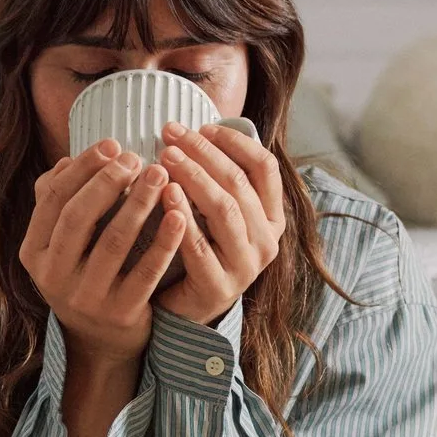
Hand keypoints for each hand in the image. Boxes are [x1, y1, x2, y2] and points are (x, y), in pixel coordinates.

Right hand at [18, 138, 188, 368]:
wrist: (100, 341)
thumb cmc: (84, 274)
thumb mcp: (62, 244)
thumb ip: (59, 202)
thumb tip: (69, 160)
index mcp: (35, 252)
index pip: (53, 198)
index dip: (83, 168)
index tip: (112, 144)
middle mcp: (54, 276)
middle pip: (79, 216)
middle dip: (108, 181)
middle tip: (136, 157)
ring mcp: (86, 298)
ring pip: (113, 241)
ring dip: (139, 203)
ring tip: (160, 174)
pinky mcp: (120, 314)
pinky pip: (145, 271)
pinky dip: (163, 241)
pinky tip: (179, 214)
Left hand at [153, 119, 285, 326]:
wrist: (186, 310)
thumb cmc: (199, 251)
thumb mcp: (217, 215)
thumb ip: (219, 181)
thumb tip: (196, 131)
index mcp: (272, 218)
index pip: (265, 168)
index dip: (234, 142)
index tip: (203, 126)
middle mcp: (267, 241)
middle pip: (239, 183)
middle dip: (203, 153)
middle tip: (171, 134)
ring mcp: (246, 267)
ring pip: (223, 209)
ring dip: (193, 177)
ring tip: (165, 157)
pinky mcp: (219, 287)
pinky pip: (200, 246)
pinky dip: (182, 217)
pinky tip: (164, 194)